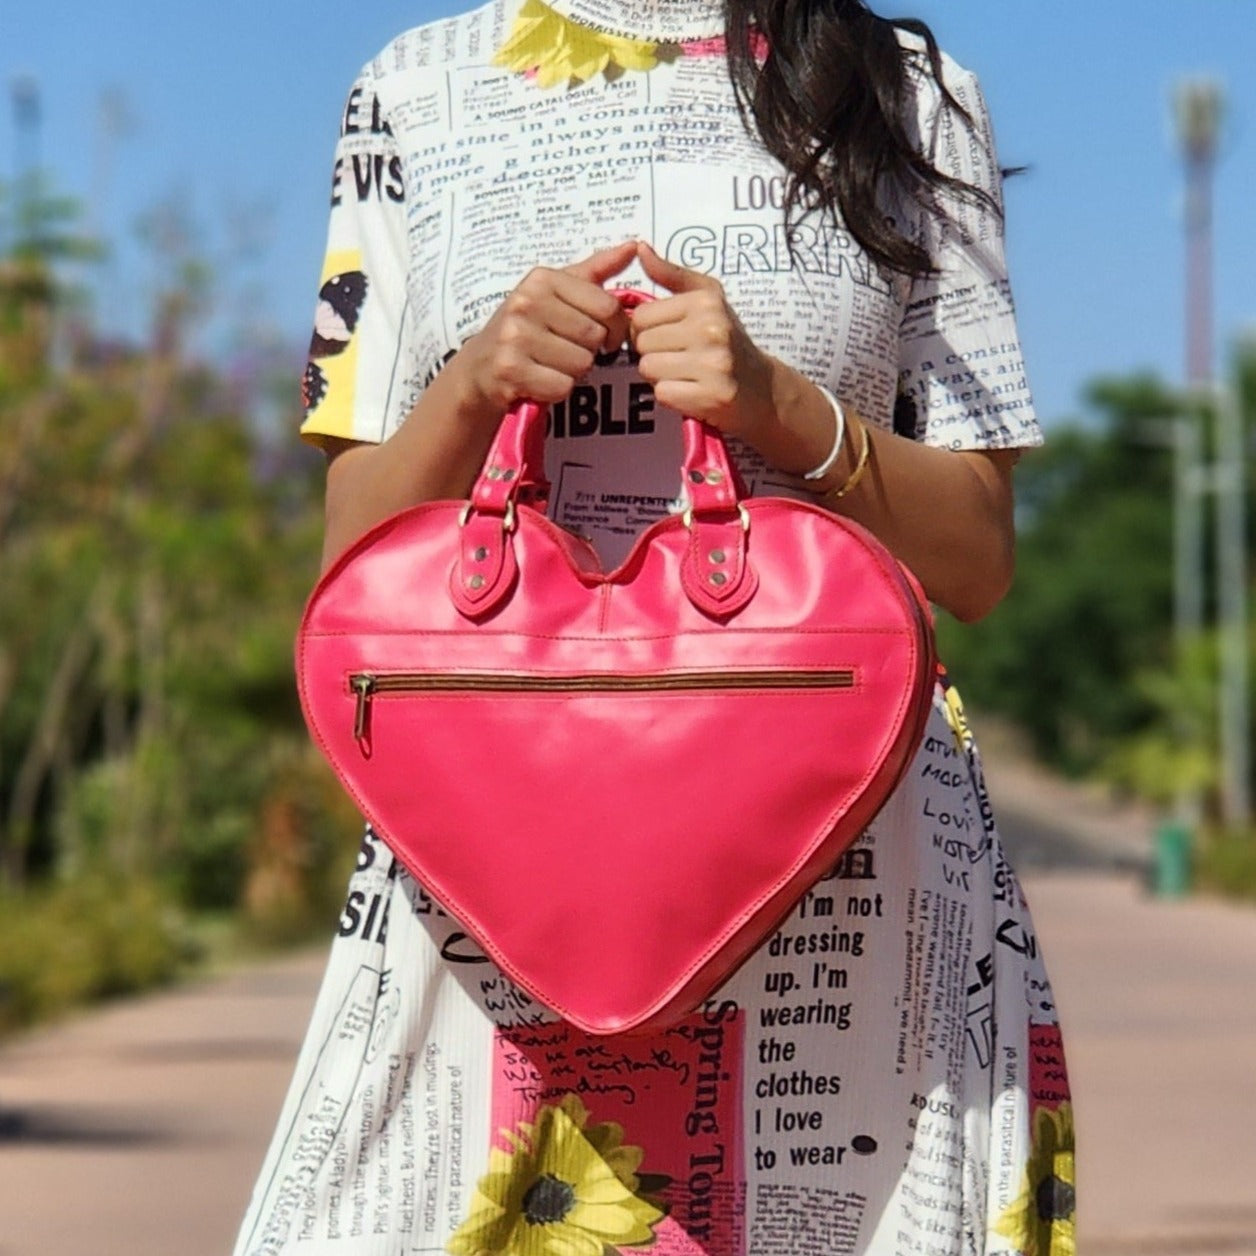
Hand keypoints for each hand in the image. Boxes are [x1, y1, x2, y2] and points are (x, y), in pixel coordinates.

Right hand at [459, 241, 635, 414]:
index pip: (608, 306)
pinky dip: (556, 390)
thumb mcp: (555, 292)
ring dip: (572, 372)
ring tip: (550, 364)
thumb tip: (633, 247)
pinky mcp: (510, 370)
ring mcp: (515, 336)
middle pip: (595, 337)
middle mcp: (526, 302)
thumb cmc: (526, 328)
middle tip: (566, 351)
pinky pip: (562, 386)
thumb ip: (595, 271)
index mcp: (543, 279)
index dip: (616, 328)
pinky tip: (540, 380)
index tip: (604, 337)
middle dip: (589, 351)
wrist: (479, 366)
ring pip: (581, 364)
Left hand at [630, 241, 776, 440]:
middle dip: (653, 353)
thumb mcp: (707, 297)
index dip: (646, 329)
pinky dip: (672, 396)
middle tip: (678, 357)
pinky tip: (691, 390)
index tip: (666, 336)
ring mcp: (713, 365)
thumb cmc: (728, 338)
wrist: (762, 388)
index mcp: (706, 303)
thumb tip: (640, 247)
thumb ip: (670, 274)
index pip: (641, 316)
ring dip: (659, 375)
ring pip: (649, 369)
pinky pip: (662, 394)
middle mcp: (711, 330)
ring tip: (684, 373)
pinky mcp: (711, 396)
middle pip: (642, 344)